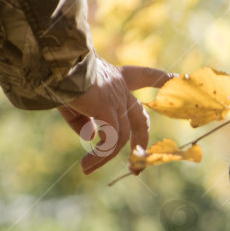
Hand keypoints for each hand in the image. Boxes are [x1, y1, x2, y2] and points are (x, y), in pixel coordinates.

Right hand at [57, 58, 174, 174]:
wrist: (51, 61)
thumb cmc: (56, 75)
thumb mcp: (70, 100)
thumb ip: (82, 118)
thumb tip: (93, 136)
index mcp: (114, 77)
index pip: (142, 75)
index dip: (159, 78)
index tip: (178, 77)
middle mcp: (120, 87)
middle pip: (140, 116)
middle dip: (141, 140)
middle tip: (138, 163)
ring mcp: (117, 99)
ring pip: (122, 135)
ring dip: (105, 156)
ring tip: (87, 169)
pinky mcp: (109, 109)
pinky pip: (110, 140)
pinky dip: (99, 155)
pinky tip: (85, 165)